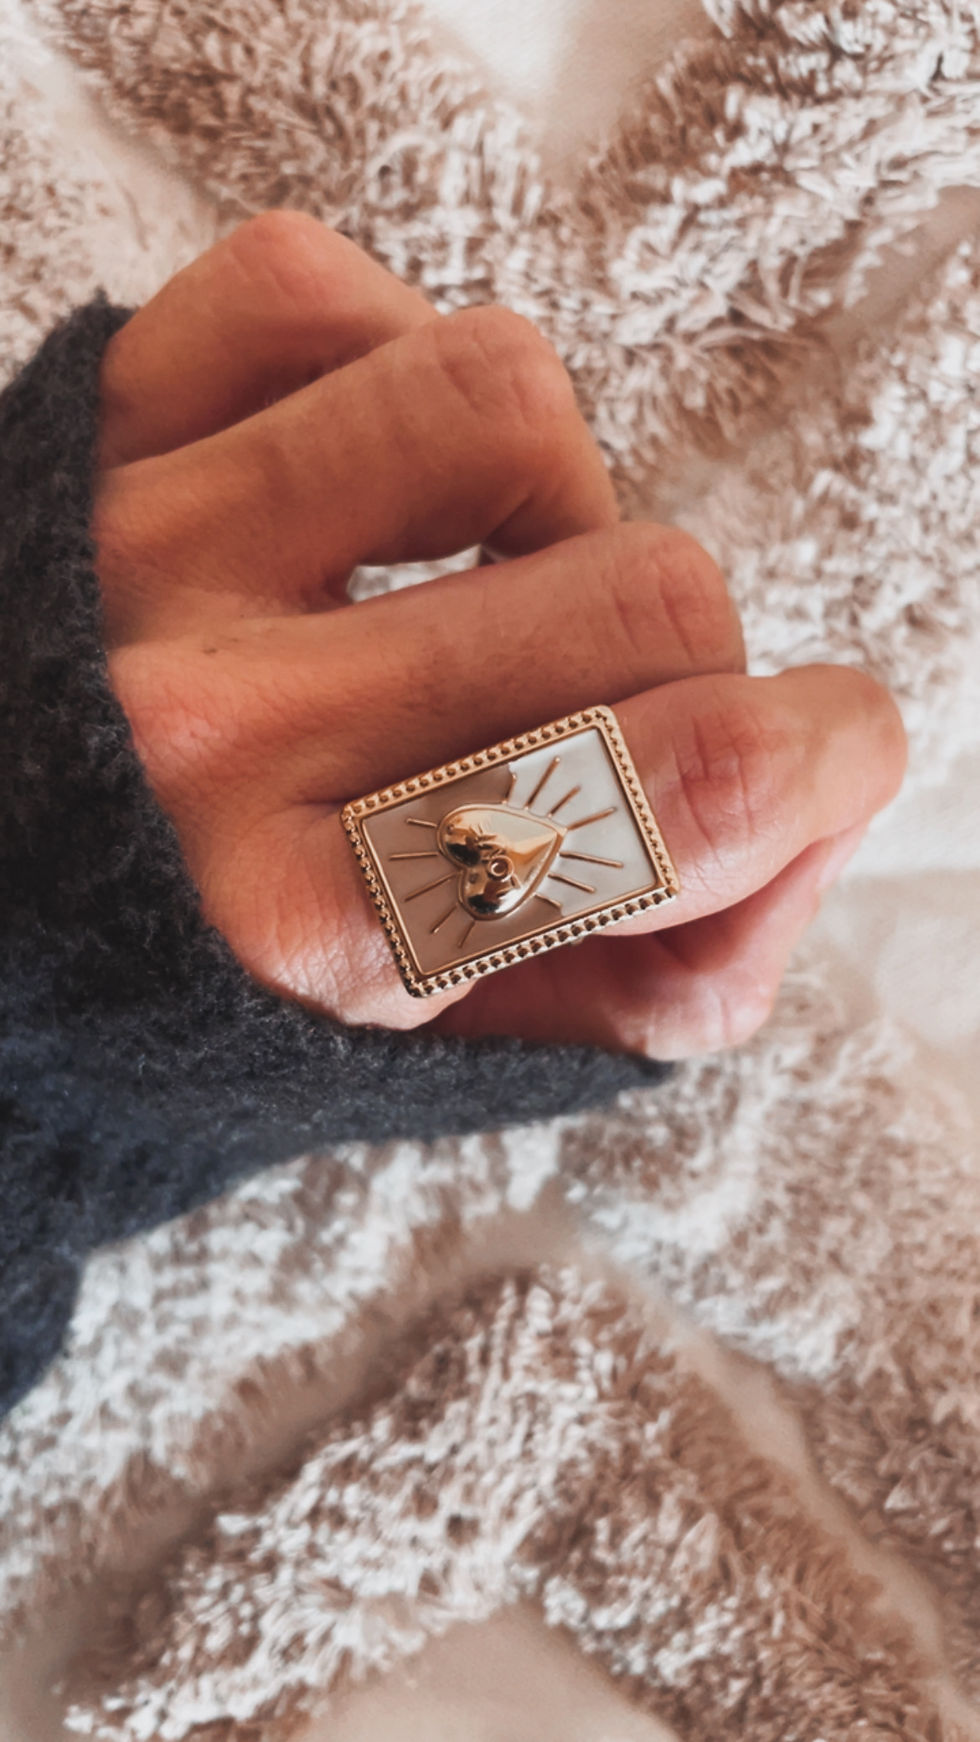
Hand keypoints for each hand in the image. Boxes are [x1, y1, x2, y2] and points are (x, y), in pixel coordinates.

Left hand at [94, 211, 905, 1057]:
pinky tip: (371, 488)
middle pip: (643, 593)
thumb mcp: (442, 1050)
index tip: (815, 747)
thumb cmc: (222, 976)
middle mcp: (216, 736)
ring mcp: (144, 554)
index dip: (825, 756)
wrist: (1, 887)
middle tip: (595, 702)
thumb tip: (819, 785)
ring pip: (505, 399)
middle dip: (687, 652)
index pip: (675, 793)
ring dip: (557, 494)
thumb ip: (660, 971)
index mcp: (314, 932)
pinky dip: (392, 361)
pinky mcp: (94, 421)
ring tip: (488, 577)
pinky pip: (318, 287)